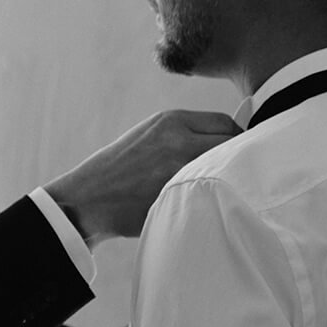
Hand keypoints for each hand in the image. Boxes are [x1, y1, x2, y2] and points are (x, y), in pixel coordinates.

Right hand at [43, 108, 238, 242]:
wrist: (89, 198)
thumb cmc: (121, 169)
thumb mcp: (149, 136)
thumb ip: (184, 134)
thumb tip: (226, 142)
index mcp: (171, 121)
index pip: (226, 124)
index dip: (236, 140)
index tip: (236, 154)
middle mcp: (179, 140)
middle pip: (233, 145)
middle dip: (237, 159)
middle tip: (236, 174)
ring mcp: (179, 169)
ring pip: (227, 171)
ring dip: (229, 180)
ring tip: (222, 190)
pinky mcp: (177, 196)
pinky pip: (211, 195)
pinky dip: (213, 200)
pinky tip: (205, 205)